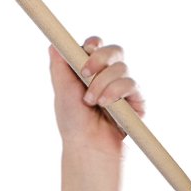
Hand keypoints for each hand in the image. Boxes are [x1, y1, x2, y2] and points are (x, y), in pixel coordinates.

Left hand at [50, 37, 143, 155]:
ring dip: (103, 84)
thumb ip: (60, 66)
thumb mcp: (62, 91)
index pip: (96, 46)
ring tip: (92, 102)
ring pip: (121, 67)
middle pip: (114, 50)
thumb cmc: (73, 122)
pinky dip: (116, 92)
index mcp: (90, 70)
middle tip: (85, 74)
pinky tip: (106, 105)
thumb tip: (54, 44)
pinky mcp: (136, 99)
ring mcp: (124, 86)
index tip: (85, 50)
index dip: (93, 44)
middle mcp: (108, 76)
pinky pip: (131, 83)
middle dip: (100, 59)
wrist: (88, 146)